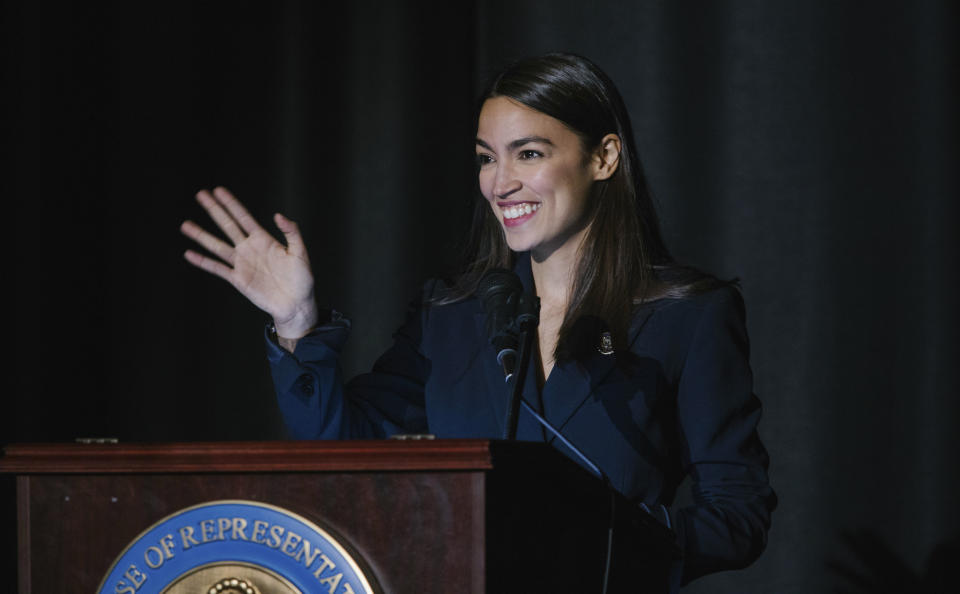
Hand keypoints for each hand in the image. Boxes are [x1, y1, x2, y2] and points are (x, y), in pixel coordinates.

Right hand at [181, 187, 318, 337]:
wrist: (296, 304)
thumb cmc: (302, 279)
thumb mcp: (300, 253)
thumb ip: (291, 232)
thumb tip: (278, 215)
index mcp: (264, 240)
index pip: (244, 217)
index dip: (231, 204)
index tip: (218, 190)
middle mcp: (249, 249)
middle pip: (228, 225)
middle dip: (214, 210)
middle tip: (200, 195)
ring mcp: (242, 263)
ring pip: (217, 246)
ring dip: (202, 235)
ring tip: (186, 225)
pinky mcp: (238, 279)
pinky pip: (217, 268)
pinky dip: (203, 262)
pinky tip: (190, 254)